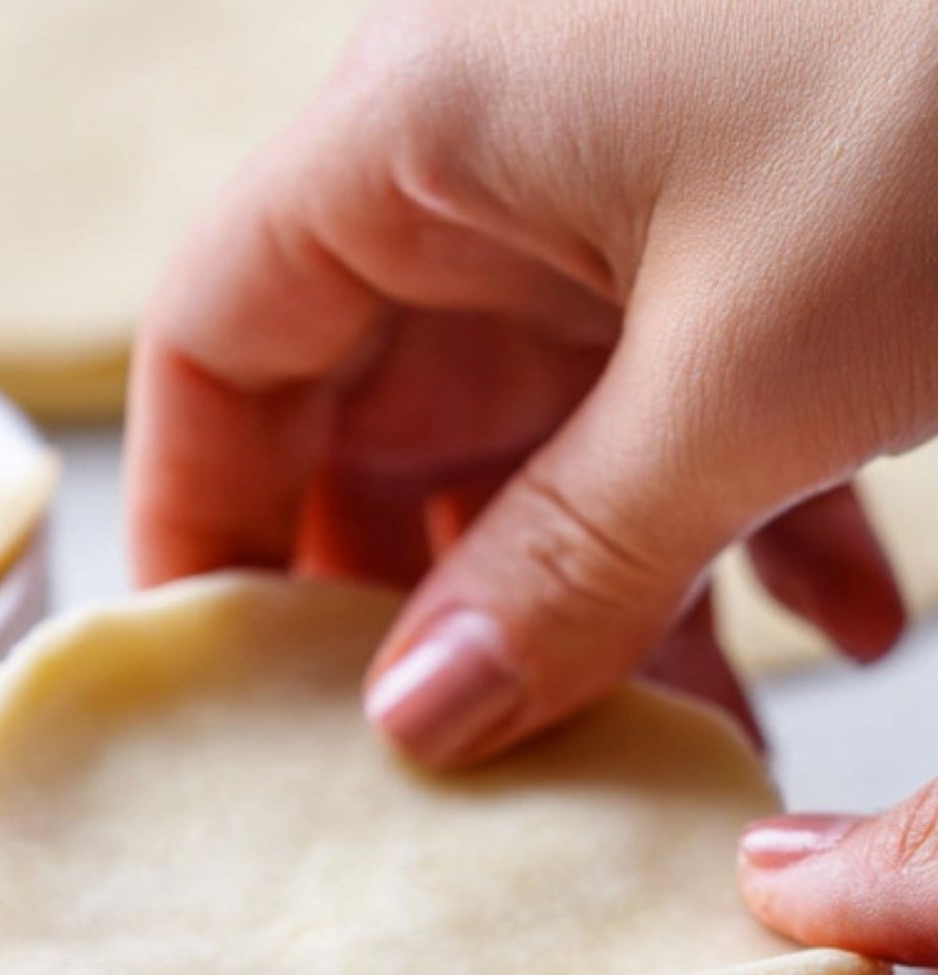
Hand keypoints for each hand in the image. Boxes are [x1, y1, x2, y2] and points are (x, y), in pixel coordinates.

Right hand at [125, 0, 937, 763]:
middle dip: (428, 614)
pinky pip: (683, 409)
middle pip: (378, 420)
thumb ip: (568, 566)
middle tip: (464, 782)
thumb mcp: (752, 374)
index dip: (198, 529)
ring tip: (681, 751)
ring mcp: (628, 197)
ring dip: (607, 606)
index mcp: (427, 132)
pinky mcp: (746, 233)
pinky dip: (742, 531)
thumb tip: (420, 725)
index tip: (226, 703)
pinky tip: (838, 631)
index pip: (216, 344)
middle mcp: (498, 157)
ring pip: (544, 445)